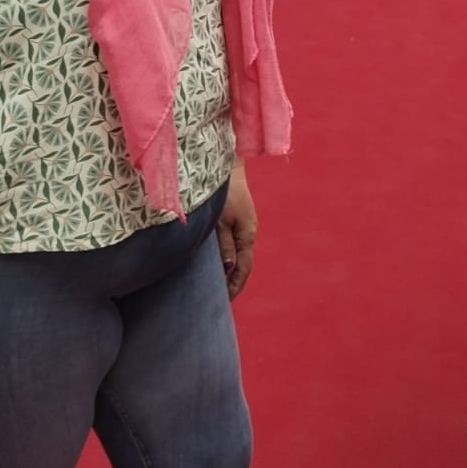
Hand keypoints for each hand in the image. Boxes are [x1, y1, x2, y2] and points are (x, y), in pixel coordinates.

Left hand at [216, 162, 256, 298]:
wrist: (227, 166)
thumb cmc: (222, 194)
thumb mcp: (219, 222)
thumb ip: (224, 246)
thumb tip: (229, 268)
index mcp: (247, 235)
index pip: (243, 268)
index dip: (235, 286)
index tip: (225, 301)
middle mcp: (248, 232)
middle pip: (242, 263)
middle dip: (233, 281)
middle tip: (221, 297)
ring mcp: (244, 224)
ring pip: (238, 253)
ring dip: (230, 269)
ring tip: (218, 283)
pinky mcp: (237, 217)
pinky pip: (234, 243)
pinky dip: (227, 256)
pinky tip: (218, 260)